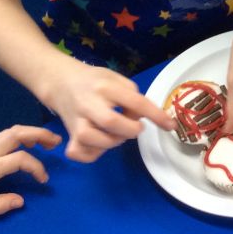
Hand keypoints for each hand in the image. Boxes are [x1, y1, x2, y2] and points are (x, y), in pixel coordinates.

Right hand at [41, 58, 174, 162]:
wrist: (61, 82)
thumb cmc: (95, 81)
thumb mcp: (117, 79)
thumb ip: (132, 96)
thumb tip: (143, 117)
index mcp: (106, 87)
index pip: (135, 102)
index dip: (155, 115)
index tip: (170, 126)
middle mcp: (89, 104)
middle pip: (111, 122)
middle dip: (130, 130)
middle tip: (135, 128)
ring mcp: (76, 121)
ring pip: (94, 140)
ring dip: (113, 142)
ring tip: (117, 134)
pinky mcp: (69, 135)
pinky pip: (79, 153)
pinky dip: (93, 154)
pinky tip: (100, 145)